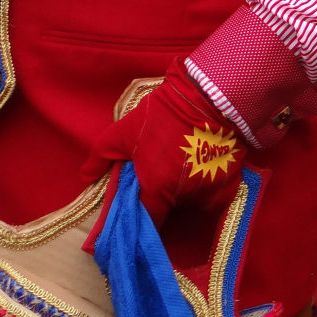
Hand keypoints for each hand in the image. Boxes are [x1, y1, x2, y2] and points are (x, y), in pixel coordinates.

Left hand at [80, 59, 245, 229]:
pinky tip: (204, 165)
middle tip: (163, 174)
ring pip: (196, 201)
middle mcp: (187, 196)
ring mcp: (212, 189)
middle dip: (167, 197)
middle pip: (174, 208)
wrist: (208, 95)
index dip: (143, 220)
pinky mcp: (232, 180)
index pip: (149, 221)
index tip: (140, 213)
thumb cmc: (163, 115)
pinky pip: (217, 193)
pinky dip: (210, 184)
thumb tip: (84, 176)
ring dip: (189, 190)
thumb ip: (101, 155)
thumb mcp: (124, 131)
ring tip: (185, 165)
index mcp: (159, 189)